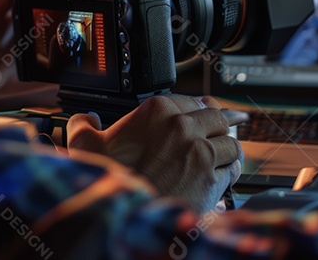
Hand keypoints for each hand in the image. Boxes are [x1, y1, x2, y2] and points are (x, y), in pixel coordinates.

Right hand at [66, 95, 246, 212]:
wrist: (126, 218)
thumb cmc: (109, 180)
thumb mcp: (86, 146)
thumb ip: (84, 125)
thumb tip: (84, 119)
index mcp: (157, 110)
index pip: (194, 99)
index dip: (200, 108)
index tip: (202, 114)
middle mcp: (183, 127)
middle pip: (218, 117)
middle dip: (219, 125)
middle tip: (218, 130)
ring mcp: (201, 153)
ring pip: (230, 141)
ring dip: (226, 149)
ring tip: (220, 155)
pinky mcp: (212, 178)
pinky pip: (233, 168)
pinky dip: (230, 170)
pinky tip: (222, 174)